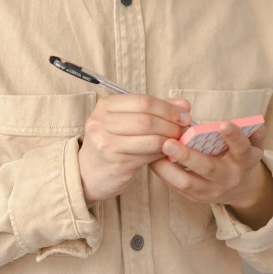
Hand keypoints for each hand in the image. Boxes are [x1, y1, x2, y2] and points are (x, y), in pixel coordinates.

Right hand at [78, 95, 192, 202]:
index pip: (142, 101)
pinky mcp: (115, 162)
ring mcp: (106, 142)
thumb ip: (155, 110)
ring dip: (169, 138)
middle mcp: (101, 121)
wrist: (88, 173)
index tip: (184, 114)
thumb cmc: (111, 143)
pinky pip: (146, 154)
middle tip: (184, 128)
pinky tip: (167, 151)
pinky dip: (161, 151)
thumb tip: (184, 105)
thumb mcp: (127, 121)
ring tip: (178, 140)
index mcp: (105, 105)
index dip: (167, 107)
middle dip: (170, 123)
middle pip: (146, 118)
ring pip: (148, 136)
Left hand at [149, 120, 267, 209]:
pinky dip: (163, 172)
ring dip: (168, 167)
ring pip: (187, 183)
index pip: (242, 149)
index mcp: (244, 161)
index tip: (223, 123)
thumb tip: (256, 122)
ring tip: (155, 150)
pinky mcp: (194, 197)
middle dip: (187, 155)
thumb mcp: (253, 144)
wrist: (238, 188)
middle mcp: (228, 178)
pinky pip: (176, 186)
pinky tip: (152, 157)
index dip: (234, 137)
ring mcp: (210, 190)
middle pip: (208, 169)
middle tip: (169, 142)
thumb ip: (254, 132)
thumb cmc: (241, 156)